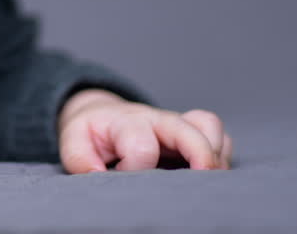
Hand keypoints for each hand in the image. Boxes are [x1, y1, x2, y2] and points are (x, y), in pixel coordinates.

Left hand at [57, 89, 232, 172]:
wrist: (102, 116)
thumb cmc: (92, 134)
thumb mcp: (75, 142)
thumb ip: (80, 159)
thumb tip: (100, 176)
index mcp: (126, 122)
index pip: (142, 144)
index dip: (136, 167)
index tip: (123, 177)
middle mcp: (157, 119)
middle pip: (188, 126)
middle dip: (200, 153)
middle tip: (203, 179)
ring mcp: (178, 124)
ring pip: (209, 125)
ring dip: (215, 152)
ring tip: (206, 180)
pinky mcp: (193, 133)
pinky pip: (220, 136)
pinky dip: (222, 154)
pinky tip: (208, 176)